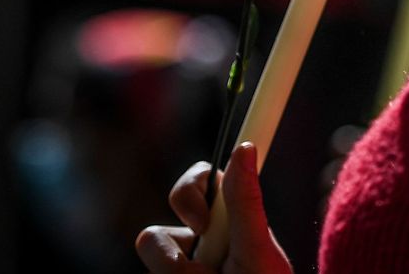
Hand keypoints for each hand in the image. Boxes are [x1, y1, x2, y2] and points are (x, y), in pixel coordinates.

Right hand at [136, 142, 294, 273]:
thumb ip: (245, 204)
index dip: (189, 192)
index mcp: (224, 220)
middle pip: (156, 232)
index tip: (201, 218)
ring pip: (150, 264)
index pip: (197, 184)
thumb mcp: (257, 251)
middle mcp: (198, 242)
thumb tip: (245, 147)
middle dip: (174, 256)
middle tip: (209, 272)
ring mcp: (181, 270)